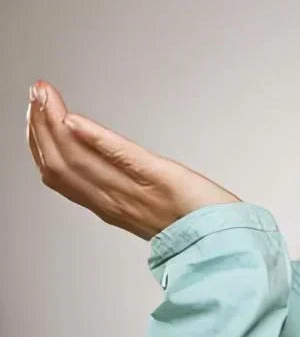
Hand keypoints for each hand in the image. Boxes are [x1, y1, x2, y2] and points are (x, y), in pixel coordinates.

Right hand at [26, 80, 242, 240]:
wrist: (228, 242)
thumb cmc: (199, 223)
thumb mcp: (151, 203)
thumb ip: (125, 185)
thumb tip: (107, 162)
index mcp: (112, 206)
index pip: (60, 175)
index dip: (39, 144)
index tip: (33, 113)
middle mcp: (116, 201)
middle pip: (61, 165)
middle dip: (40, 127)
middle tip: (34, 94)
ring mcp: (137, 191)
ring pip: (80, 161)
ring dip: (56, 124)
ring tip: (45, 97)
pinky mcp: (164, 178)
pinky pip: (123, 159)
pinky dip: (96, 140)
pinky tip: (76, 122)